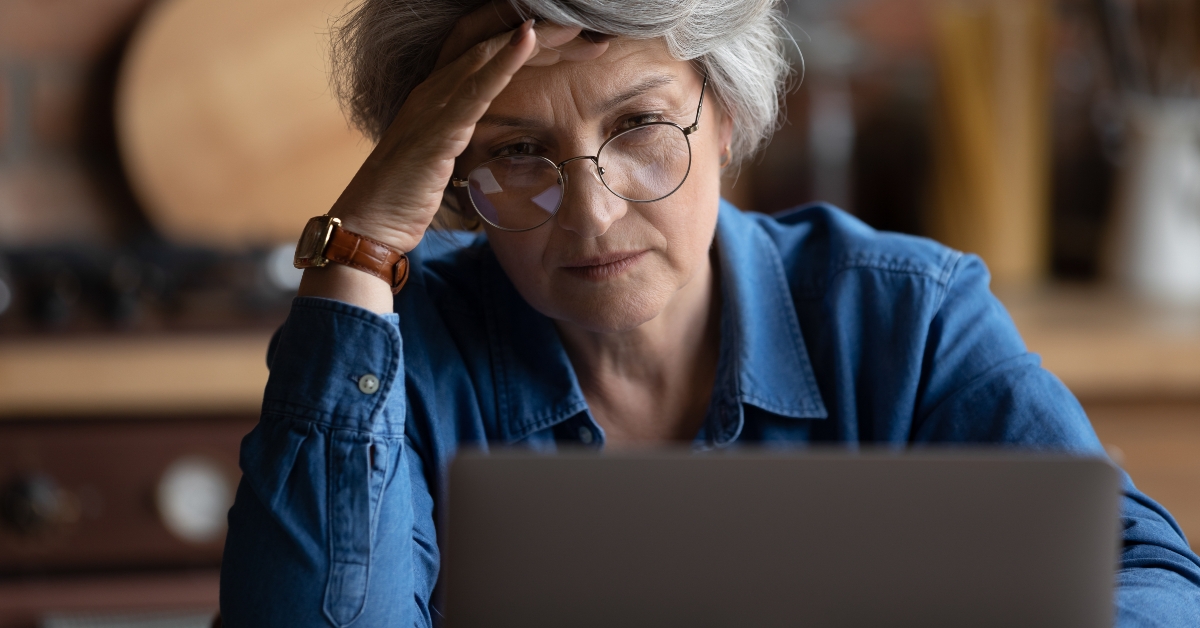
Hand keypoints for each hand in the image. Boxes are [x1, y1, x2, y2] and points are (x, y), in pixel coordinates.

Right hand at [326, 2, 608, 253]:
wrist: (370, 224)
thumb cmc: (407, 197)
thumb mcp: (446, 160)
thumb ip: (467, 142)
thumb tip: (500, 148)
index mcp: (437, 96)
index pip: (487, 53)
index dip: (529, 41)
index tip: (574, 41)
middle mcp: (433, 89)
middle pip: (492, 44)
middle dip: (541, 33)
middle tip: (589, 29)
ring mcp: (433, 105)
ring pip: (488, 55)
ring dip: (534, 38)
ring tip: (573, 25)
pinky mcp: (437, 128)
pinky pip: (475, 87)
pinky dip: (504, 60)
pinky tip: (528, 38)